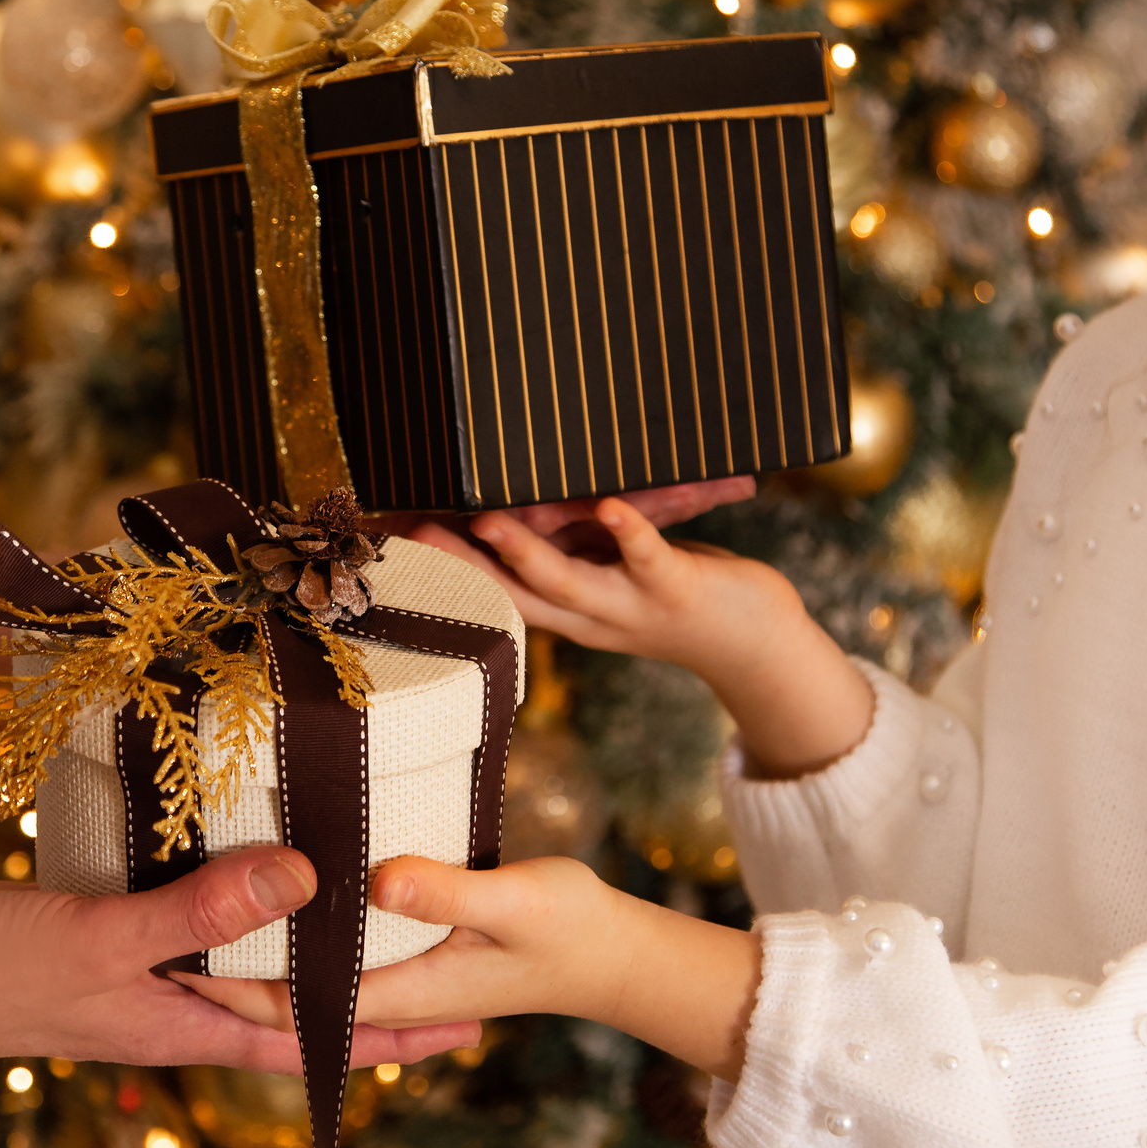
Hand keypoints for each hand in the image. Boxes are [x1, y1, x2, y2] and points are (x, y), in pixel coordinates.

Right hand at [0, 847, 477, 1073]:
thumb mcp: (100, 940)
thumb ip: (200, 912)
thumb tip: (311, 880)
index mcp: (179, 1023)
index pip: (310, 1038)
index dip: (391, 1033)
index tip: (469, 1020)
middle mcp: (164, 999)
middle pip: (287, 998)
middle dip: (366, 984)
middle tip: (446, 950)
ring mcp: (127, 961)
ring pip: (238, 952)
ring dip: (299, 932)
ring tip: (367, 893)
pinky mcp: (93, 919)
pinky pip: (184, 908)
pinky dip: (225, 886)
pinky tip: (243, 844)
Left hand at [182, 855, 760, 1079]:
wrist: (623, 954)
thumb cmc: (576, 930)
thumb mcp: (514, 902)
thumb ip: (445, 891)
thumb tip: (374, 880)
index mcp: (404, 989)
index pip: (290, 1001)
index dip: (226, 982)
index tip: (169, 946)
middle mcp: (393, 987)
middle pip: (288, 988)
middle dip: (228, 965)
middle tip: (159, 923)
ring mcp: (405, 971)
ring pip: (314, 967)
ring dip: (267, 945)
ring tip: (203, 906)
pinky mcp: (418, 946)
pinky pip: (347, 949)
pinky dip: (312, 932)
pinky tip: (290, 894)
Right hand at [409, 496, 797, 672]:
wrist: (753, 642)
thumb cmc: (672, 593)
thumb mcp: (607, 572)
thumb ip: (565, 543)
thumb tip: (508, 505)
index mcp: (566, 611)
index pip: (492, 590)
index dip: (443, 569)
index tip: (392, 540)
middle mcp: (588, 616)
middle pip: (511, 591)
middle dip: (461, 562)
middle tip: (412, 530)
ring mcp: (629, 605)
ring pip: (566, 582)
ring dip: (525, 552)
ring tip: (488, 518)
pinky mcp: (675, 588)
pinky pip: (646, 556)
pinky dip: (628, 529)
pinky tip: (610, 505)